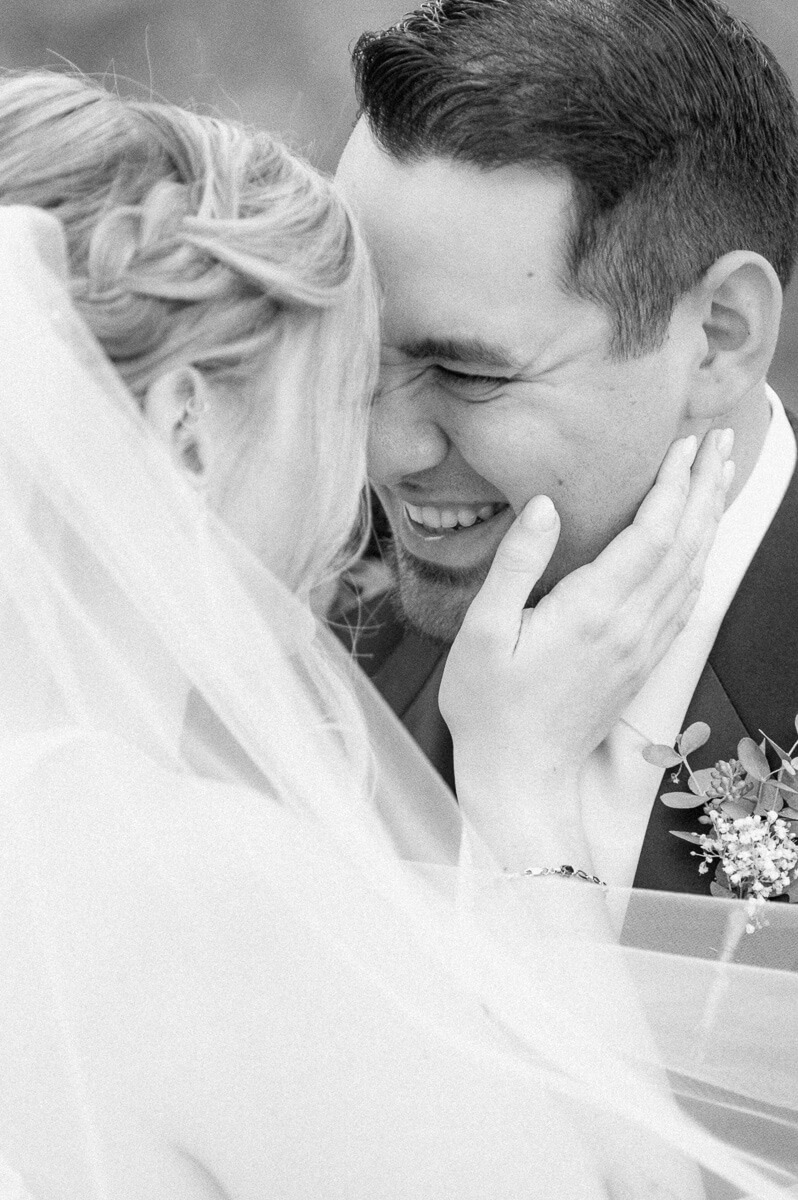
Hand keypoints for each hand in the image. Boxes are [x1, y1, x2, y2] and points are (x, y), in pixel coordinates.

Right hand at [440, 429, 733, 865]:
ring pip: (691, 571)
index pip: (651, 533)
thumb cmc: (490, 705)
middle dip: (704, 488)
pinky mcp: (640, 664)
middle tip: (718, 441)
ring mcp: (641, 648)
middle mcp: (630, 627)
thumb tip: (544, 507)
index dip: (673, 484)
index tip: (686, 442)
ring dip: (709, 519)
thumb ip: (517, 564)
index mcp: (593, 611)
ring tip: (718, 478)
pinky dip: (700, 563)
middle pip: (684, 545)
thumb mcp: (485, 631)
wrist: (520, 776)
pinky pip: (685, 604)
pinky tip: (700, 546)